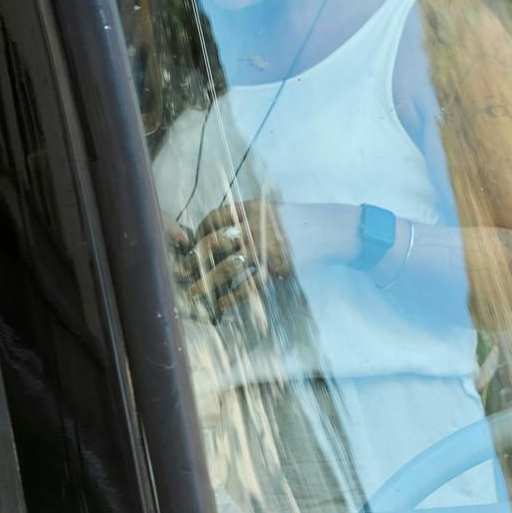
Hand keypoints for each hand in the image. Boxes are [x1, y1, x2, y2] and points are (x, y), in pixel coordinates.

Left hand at [181, 198, 294, 313]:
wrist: (329, 229)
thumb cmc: (296, 220)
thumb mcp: (269, 209)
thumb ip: (245, 216)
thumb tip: (215, 230)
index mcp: (251, 209)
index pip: (215, 217)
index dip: (200, 231)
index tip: (192, 242)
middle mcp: (255, 228)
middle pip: (215, 244)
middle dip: (195, 259)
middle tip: (182, 270)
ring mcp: (264, 249)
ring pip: (227, 268)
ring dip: (206, 281)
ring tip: (193, 293)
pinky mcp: (276, 268)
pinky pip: (249, 285)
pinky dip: (233, 296)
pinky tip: (220, 303)